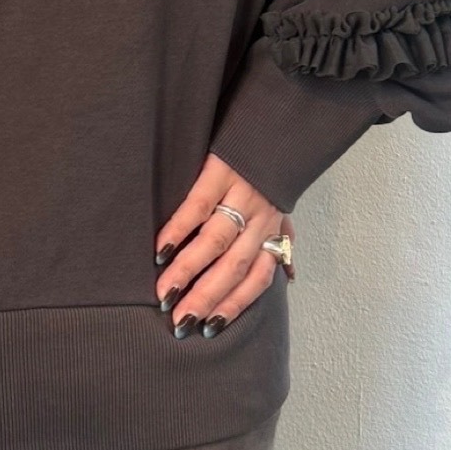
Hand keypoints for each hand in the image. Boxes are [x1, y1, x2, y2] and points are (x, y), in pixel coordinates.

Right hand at [153, 152, 294, 336]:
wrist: (275, 122)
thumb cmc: (272, 173)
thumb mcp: (283, 210)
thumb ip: (282, 242)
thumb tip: (290, 277)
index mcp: (271, 232)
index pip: (257, 278)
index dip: (234, 304)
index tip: (209, 327)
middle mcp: (260, 219)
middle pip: (234, 267)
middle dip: (206, 296)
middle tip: (180, 320)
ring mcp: (241, 195)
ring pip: (215, 242)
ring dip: (188, 270)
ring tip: (165, 291)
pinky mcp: (220, 172)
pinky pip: (198, 206)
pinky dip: (179, 229)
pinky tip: (160, 249)